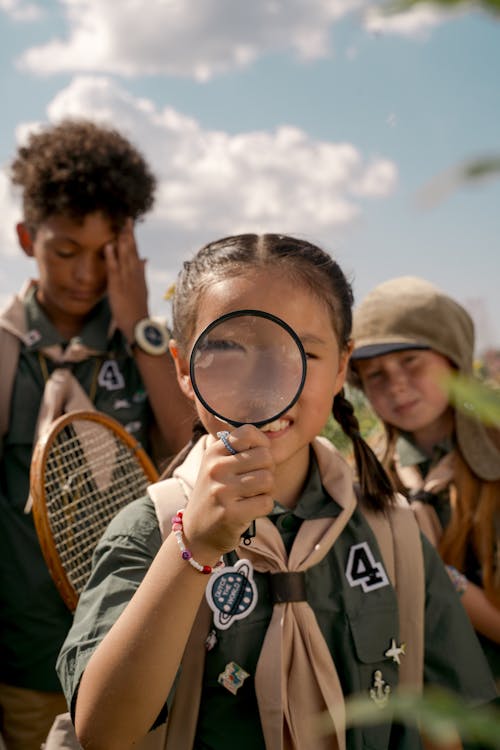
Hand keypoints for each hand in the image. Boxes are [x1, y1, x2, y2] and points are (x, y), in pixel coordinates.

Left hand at [105, 218, 148, 340]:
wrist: (138, 325)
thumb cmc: (138, 309)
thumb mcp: (142, 288)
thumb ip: (142, 271)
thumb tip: (145, 258)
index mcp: (139, 274)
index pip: (136, 251)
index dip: (132, 238)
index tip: (129, 224)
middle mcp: (135, 274)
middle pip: (132, 250)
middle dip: (129, 234)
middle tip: (126, 218)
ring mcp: (127, 279)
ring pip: (125, 256)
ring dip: (123, 241)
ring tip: (120, 226)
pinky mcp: (118, 287)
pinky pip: (114, 269)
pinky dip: (112, 256)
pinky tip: (109, 245)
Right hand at [182, 424, 274, 557]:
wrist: (196, 532)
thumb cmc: (217, 494)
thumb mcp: (218, 466)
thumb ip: (240, 451)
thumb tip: (269, 442)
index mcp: (214, 452)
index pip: (248, 433)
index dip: (262, 444)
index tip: (257, 458)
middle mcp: (216, 468)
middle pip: (265, 457)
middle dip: (268, 470)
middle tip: (256, 482)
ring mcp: (222, 491)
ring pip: (268, 480)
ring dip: (267, 490)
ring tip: (252, 495)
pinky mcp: (231, 514)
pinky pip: (266, 503)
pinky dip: (263, 507)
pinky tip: (250, 510)